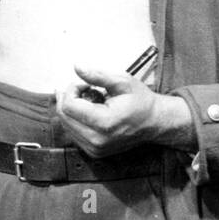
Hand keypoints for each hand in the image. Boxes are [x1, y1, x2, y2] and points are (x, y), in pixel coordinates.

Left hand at [55, 63, 193, 157]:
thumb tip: (77, 67)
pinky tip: (90, 113)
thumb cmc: (141, 102)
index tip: (85, 85)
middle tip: (84, 89)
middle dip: (69, 98)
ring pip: (66, 125)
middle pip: (64, 116)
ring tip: (91, 101)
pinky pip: (73, 133)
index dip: (72, 90)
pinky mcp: (94, 152)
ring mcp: (95, 149)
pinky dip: (76, 120)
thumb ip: (98, 75)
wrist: (154, 122)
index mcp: (106, 123)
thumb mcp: (123, 82)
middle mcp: (98, 140)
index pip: (70, 106)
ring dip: (72, 110)